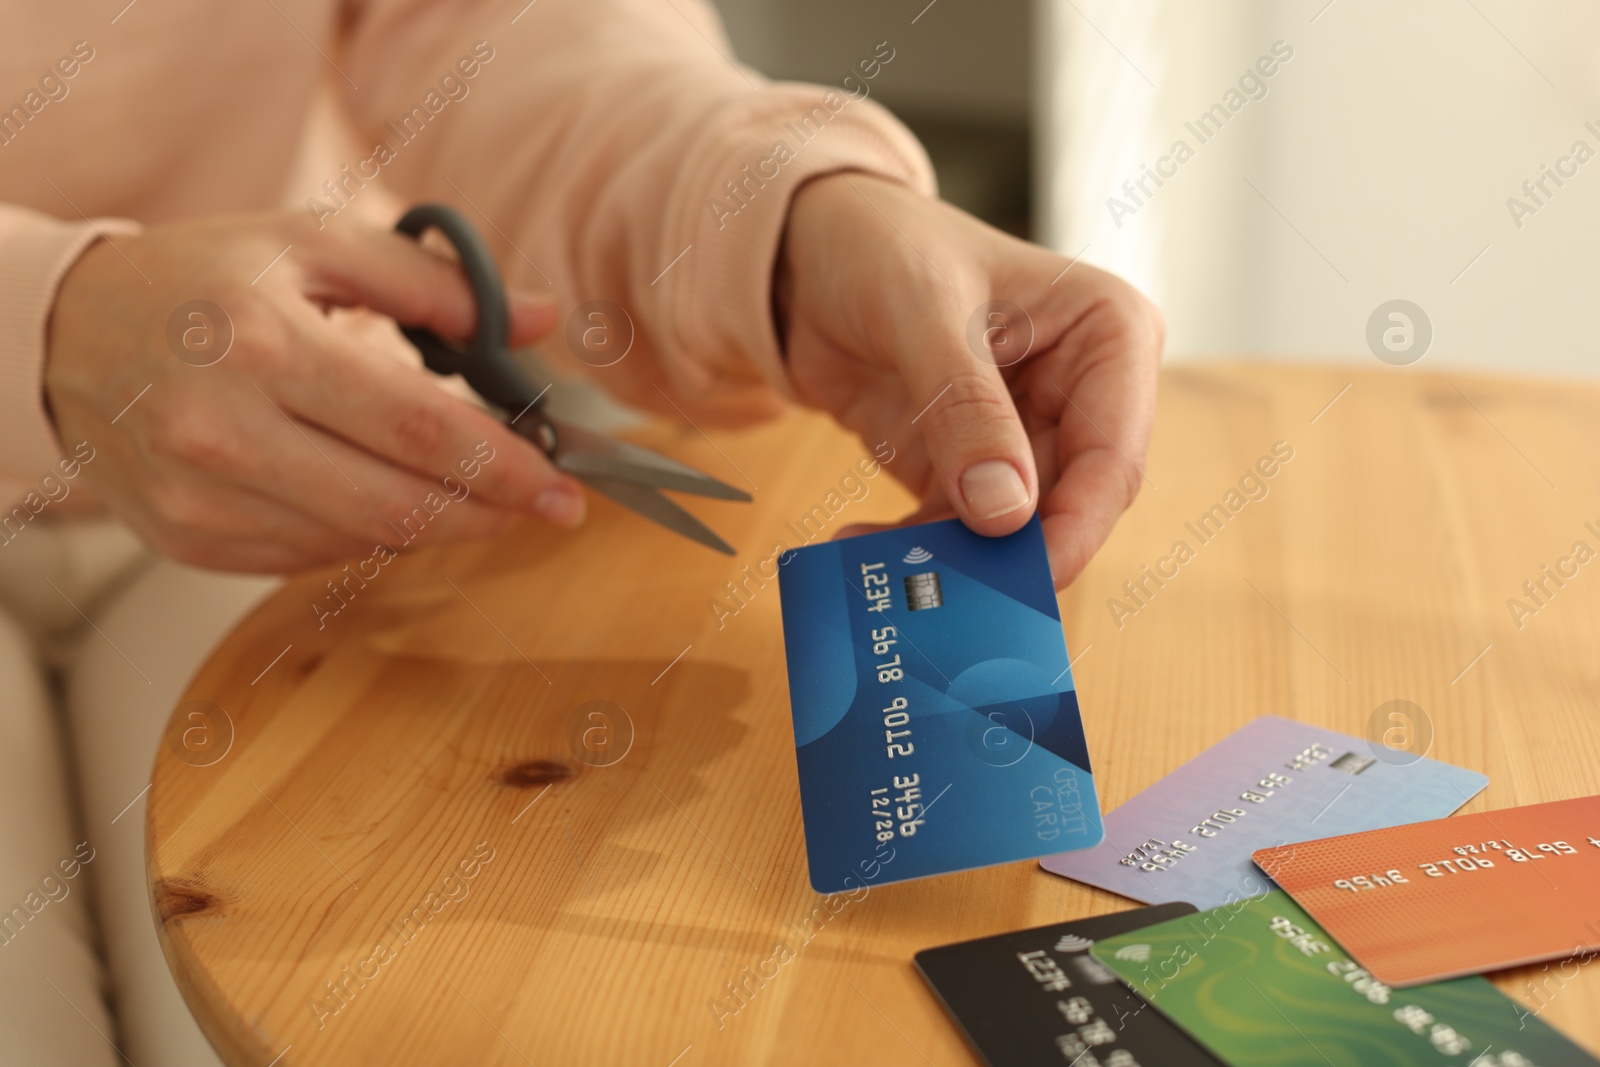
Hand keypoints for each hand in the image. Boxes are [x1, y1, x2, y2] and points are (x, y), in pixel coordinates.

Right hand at [46, 212, 585, 572]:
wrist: (67, 335)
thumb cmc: (203, 280)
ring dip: (438, 524)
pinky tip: (390, 496)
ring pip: (362, 542)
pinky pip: (314, 557)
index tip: (565, 485)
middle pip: (398, 505)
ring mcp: (201, 498)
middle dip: (491, 512)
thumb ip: (431, 282)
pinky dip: (371, 534)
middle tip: (548, 506)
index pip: (418, 429)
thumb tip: (541, 318)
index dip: (506, 466)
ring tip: (477, 494)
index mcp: (261, 344)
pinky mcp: (190, 541)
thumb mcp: (310, 243)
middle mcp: (223, 431)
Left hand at [776, 174, 1162, 586]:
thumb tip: (1005, 512)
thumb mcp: (923, 313)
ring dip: (945, 558)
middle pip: (1062, 507)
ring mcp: (1026, 435)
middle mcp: (1082, 392)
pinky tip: (857, 547)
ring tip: (876, 568)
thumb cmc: (882, 244)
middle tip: (934, 588)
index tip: (1021, 580)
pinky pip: (954, 528)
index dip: (1073, 528)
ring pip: (1007, 530)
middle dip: (998, 554)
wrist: (808, 250)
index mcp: (1108, 335)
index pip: (1112, 456)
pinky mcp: (969, 467)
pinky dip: (911, 546)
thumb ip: (966, 410)